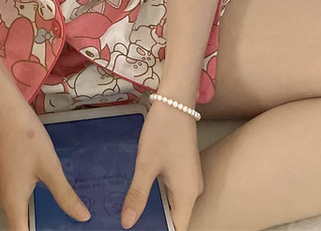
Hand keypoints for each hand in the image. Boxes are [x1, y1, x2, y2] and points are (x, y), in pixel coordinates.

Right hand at [0, 102, 91, 230]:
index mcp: (13, 201)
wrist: (6, 111)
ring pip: (16, 209)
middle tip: (58, 224)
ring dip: (30, 213)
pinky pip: (13, 195)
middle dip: (34, 227)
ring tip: (52, 214)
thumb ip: (65, 195)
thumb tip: (82, 217)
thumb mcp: (50, 167)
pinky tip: (39, 188)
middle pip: (18, 224)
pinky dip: (26, 198)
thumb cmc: (26, 137)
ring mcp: (0, 186)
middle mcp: (2, 198)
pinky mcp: (1, 175)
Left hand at [121, 102, 203, 230]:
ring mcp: (188, 179)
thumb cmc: (163, 132)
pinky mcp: (183, 169)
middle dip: (155, 223)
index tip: (142, 230)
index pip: (178, 229)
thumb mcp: (146, 164)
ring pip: (172, 204)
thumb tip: (127, 223)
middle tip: (129, 220)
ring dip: (155, 209)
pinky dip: (157, 195)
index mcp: (187, 195)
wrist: (175, 101)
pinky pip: (171, 191)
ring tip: (130, 210)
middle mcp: (192, 191)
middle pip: (175, 219)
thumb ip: (138, 195)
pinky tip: (139, 192)